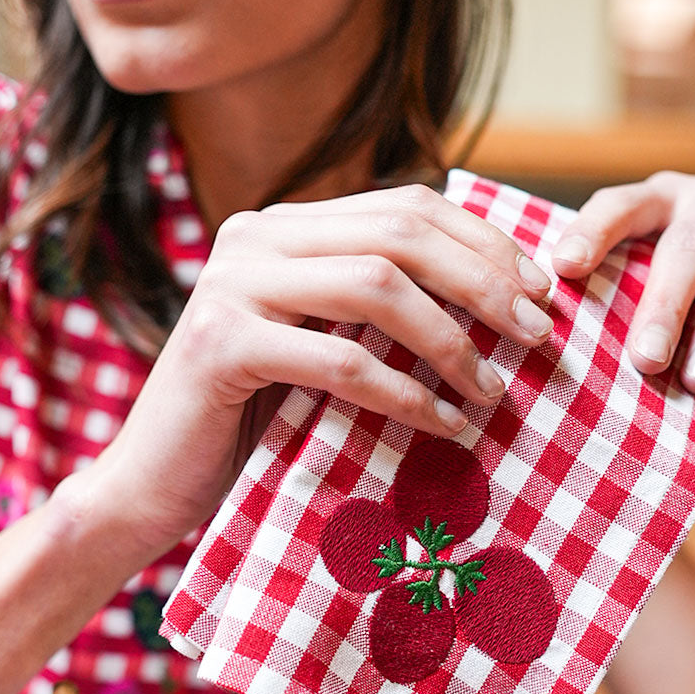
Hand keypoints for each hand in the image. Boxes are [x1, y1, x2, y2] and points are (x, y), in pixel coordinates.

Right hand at [89, 184, 553, 551]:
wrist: (151, 487)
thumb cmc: (248, 427)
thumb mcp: (322, 353)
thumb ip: (375, 316)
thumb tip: (497, 307)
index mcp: (285, 228)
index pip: (408, 206)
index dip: (486, 244)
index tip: (543, 294)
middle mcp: (256, 236)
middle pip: (402, 232)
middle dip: (486, 282)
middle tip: (538, 335)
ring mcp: (232, 283)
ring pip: (377, 284)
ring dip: (453, 340)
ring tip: (493, 390)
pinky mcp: (221, 343)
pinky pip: (342, 359)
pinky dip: (406, 394)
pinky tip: (446, 424)